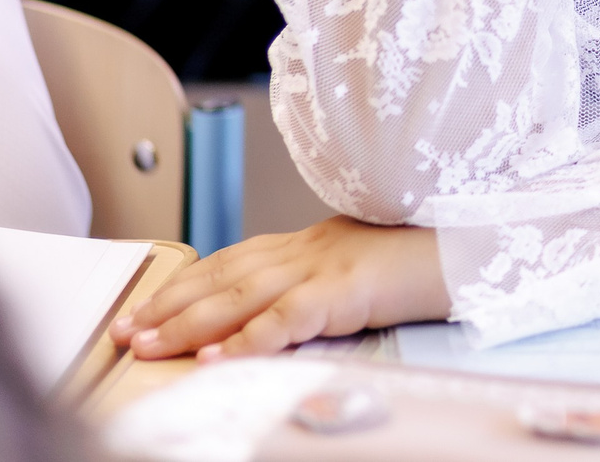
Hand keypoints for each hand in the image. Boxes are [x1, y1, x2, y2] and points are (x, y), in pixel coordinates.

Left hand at [113, 217, 448, 361]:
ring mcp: (326, 266)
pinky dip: (249, 338)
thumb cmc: (424, 258)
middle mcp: (309, 249)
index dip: (184, 283)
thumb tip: (275, 319)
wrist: (473, 242)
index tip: (145, 306)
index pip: (232, 260)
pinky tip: (220, 356)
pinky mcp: (347, 290)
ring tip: (149, 345)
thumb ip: (317, 285)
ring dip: (189, 322)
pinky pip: (289, 317)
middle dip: (169, 305)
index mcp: (310, 244)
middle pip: (223, 275)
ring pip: (242, 294)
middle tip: (126, 331)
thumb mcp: (359, 269)